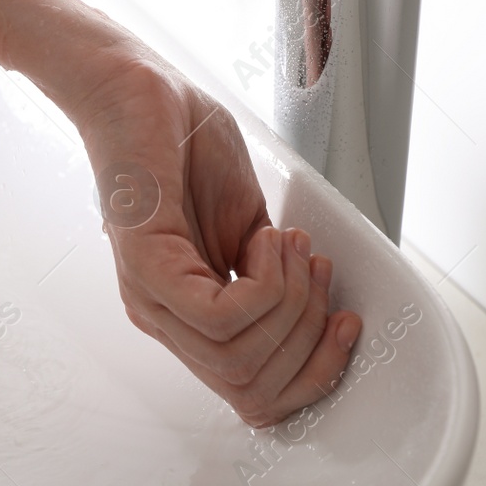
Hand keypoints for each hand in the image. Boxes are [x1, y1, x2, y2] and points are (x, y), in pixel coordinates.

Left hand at [65, 48, 361, 426]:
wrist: (139, 89)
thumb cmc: (182, 145)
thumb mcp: (247, 226)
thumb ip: (270, 279)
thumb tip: (314, 312)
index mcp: (186, 315)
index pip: (252, 396)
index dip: (314, 375)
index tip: (345, 323)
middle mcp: (164, 315)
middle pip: (252, 390)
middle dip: (311, 337)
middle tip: (316, 270)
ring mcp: (150, 293)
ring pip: (239, 359)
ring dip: (291, 302)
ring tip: (289, 244)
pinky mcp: (144, 262)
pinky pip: (218, 317)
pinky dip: (264, 284)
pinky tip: (265, 240)